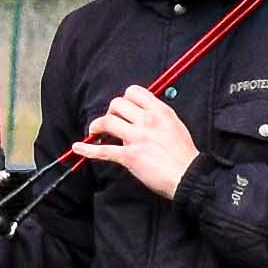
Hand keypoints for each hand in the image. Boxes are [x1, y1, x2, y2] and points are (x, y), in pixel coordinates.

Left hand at [81, 82, 201, 199]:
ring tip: (95, 132)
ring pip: (106, 121)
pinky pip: (103, 151)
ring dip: (97, 126)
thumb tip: (141, 112)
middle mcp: (147, 121)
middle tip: (111, 123)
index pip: (133, 92)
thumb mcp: (175, 124)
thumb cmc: (183, 154)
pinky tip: (78, 148)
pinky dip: (87, 149)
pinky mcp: (129, 156)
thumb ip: (158, 115)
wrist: (188, 176)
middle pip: (117, 104)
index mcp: (160, 111)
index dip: (125, 99)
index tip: (123, 110)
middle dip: (110, 112)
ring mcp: (136, 138)